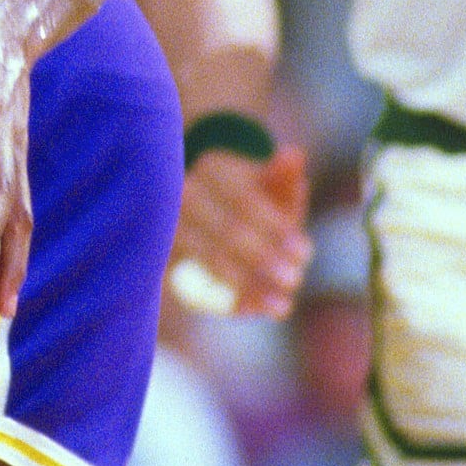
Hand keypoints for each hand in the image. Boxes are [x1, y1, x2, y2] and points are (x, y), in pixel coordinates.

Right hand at [170, 145, 310, 318]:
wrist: (201, 210)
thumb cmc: (246, 198)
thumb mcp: (265, 184)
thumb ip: (281, 176)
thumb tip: (294, 156)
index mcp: (211, 168)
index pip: (245, 201)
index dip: (276, 228)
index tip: (305, 252)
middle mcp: (181, 193)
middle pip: (225, 231)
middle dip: (264, 258)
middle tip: (295, 279)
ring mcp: (165, 225)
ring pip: (206, 258)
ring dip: (246, 285)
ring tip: (281, 306)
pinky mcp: (160, 257)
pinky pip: (187, 281)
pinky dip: (220, 300)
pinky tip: (247, 309)